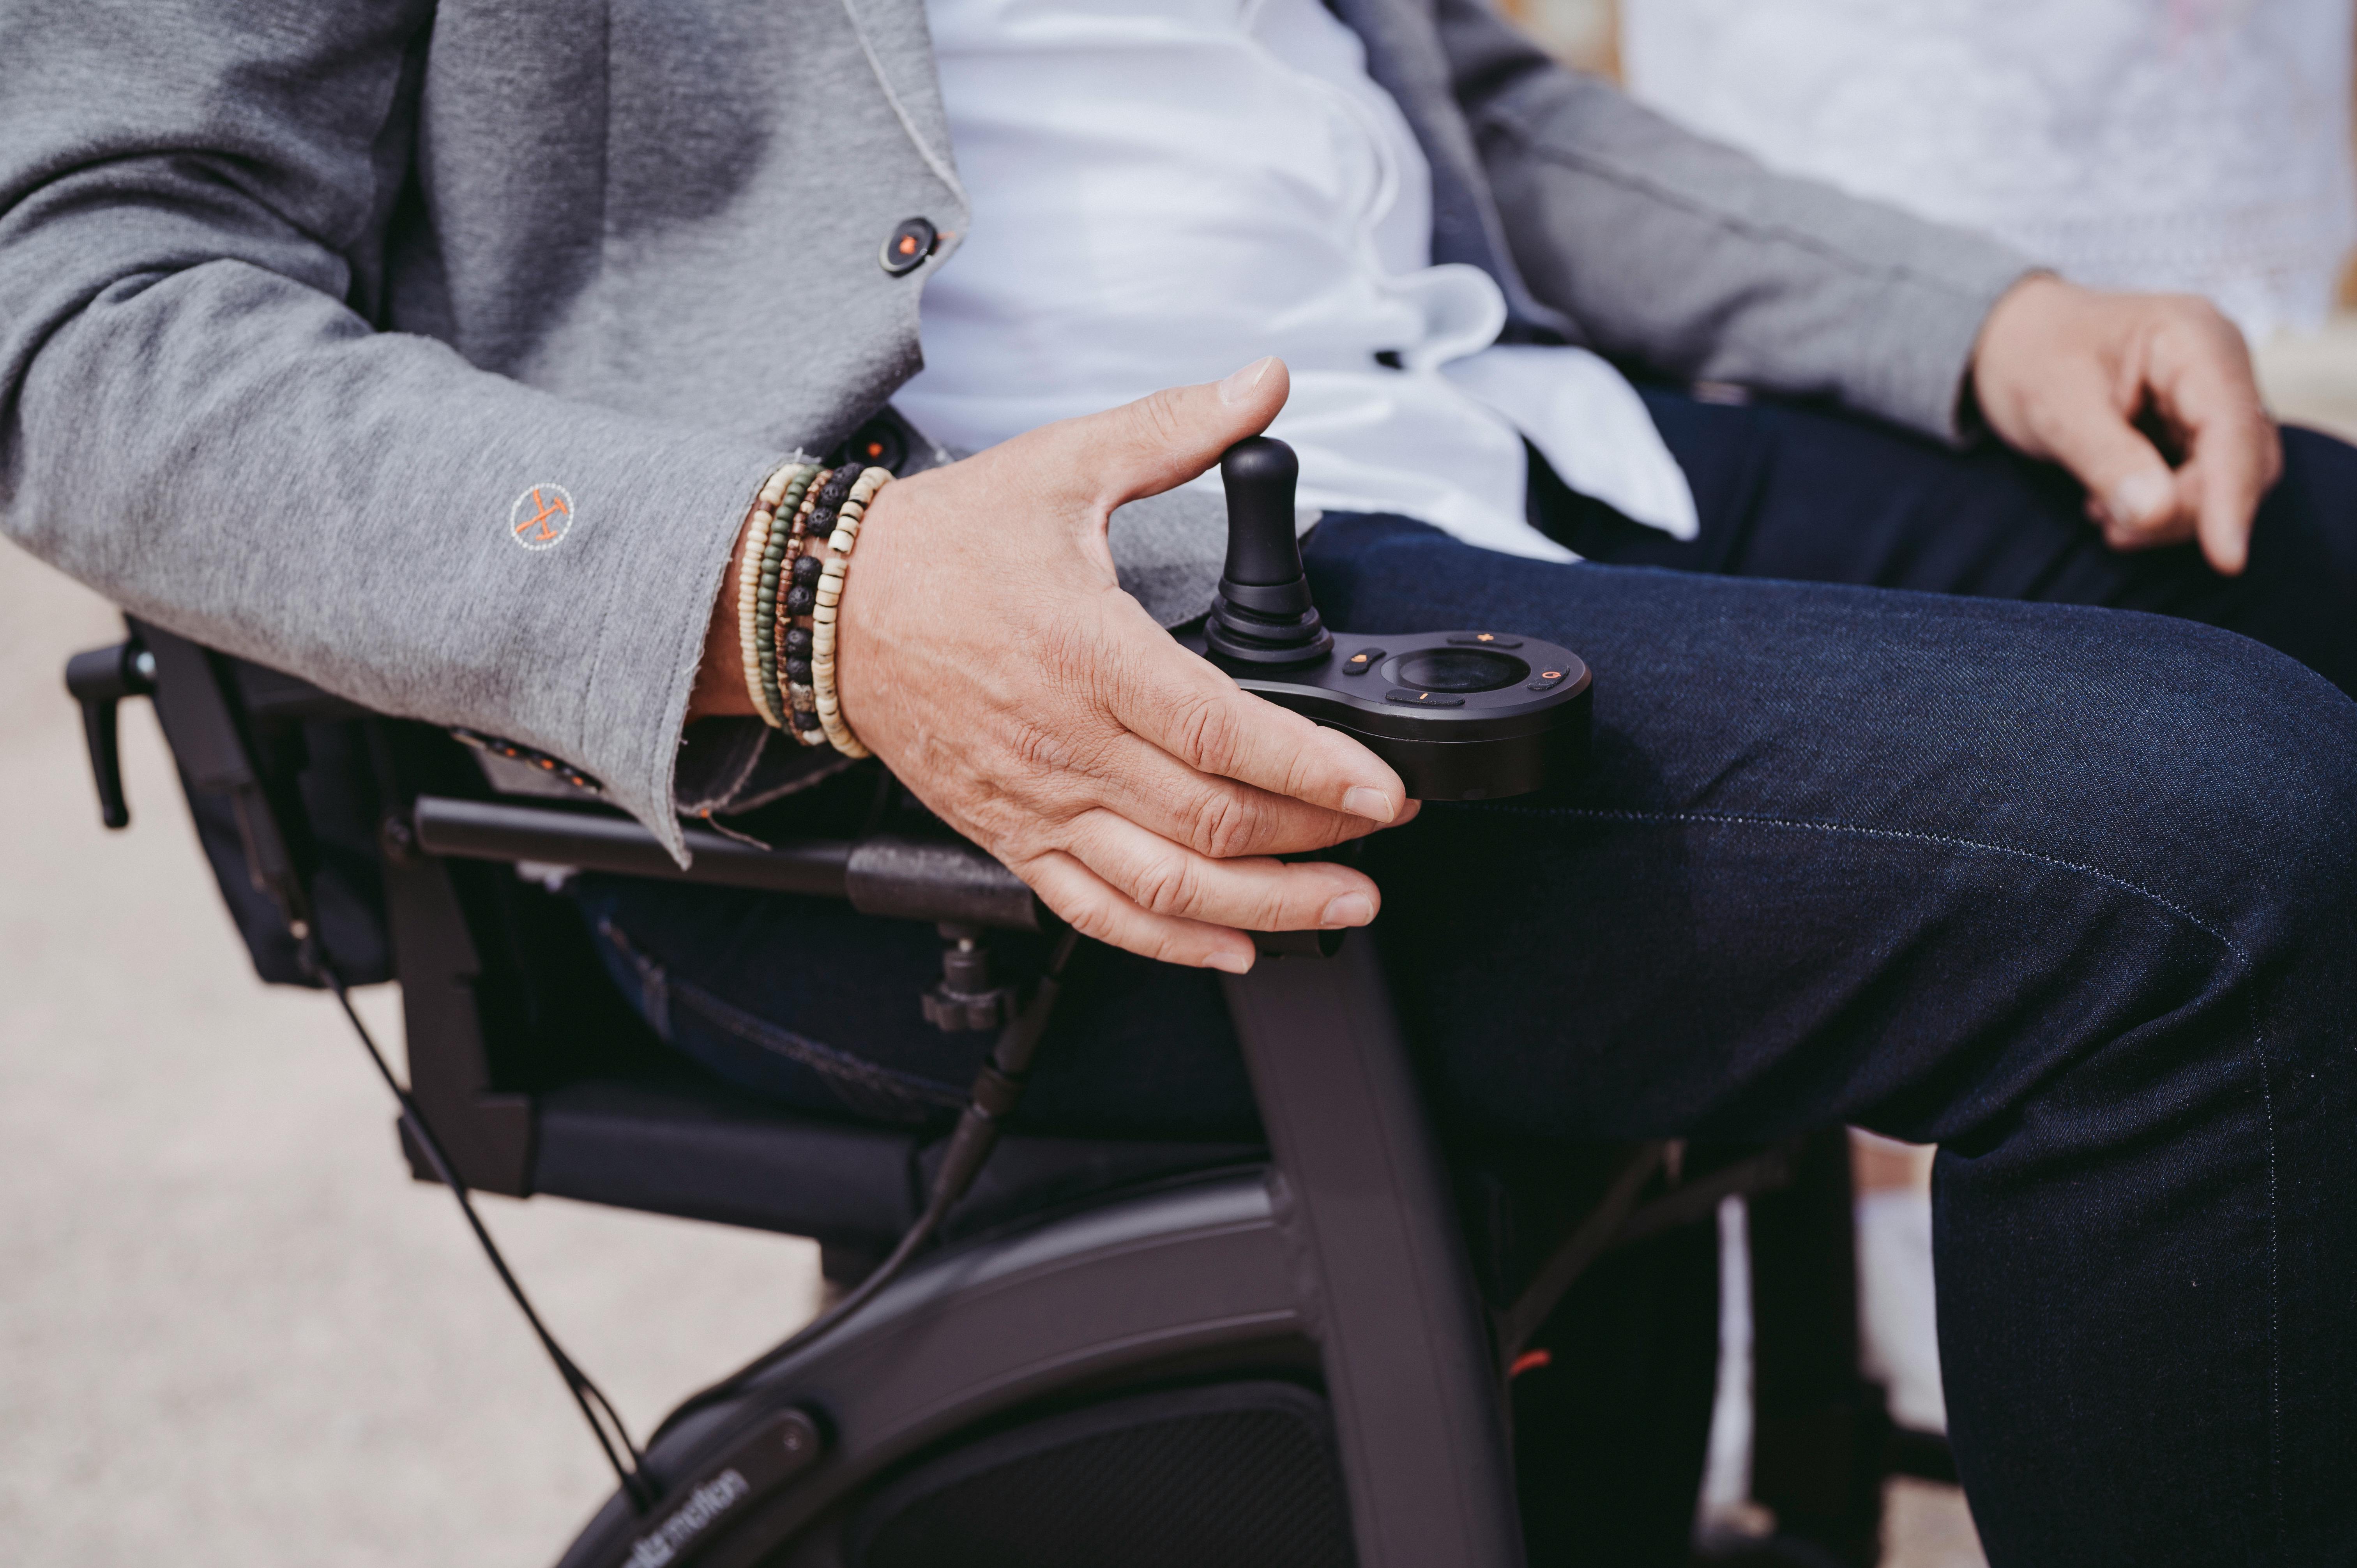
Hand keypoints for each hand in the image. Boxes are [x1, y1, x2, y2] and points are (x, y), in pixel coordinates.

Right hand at [826, 358, 1413, 971]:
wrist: (826, 606)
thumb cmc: (941, 545)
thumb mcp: (1062, 465)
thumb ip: (1173, 428)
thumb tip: (1263, 382)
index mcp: (1087, 653)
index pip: (1222, 734)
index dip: (1313, 770)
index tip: (1380, 785)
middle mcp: (1064, 743)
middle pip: (1212, 820)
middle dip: (1316, 837)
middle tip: (1380, 830)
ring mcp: (1037, 801)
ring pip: (1168, 884)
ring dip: (1267, 904)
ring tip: (1342, 904)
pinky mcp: (1011, 835)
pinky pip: (1096, 910)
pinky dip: (1171, 939)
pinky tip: (1233, 944)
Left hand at [1971, 275, 2280, 575]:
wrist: (2010, 339)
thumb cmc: (2029, 358)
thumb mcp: (2054, 408)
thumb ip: (2106, 459)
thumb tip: (2157, 512)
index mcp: (2193, 339)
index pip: (2233, 427)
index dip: (2231, 496)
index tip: (2227, 560)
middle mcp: (2219, 364)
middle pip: (2243, 460)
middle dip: (2187, 511)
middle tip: (2113, 528)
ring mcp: (2213, 395)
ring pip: (2227, 478)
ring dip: (2170, 516)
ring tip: (2100, 512)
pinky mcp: (2197, 425)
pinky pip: (2204, 482)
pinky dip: (2161, 508)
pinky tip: (2108, 506)